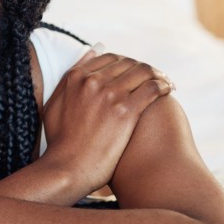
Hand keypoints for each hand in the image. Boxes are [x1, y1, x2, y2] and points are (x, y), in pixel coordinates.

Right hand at [41, 46, 173, 193]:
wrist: (68, 168)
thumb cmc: (61, 142)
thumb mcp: (54, 105)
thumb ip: (68, 80)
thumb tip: (89, 54)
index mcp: (75, 78)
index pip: (108, 58)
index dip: (125, 62)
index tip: (134, 70)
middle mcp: (92, 81)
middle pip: (127, 63)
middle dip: (143, 68)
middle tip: (156, 76)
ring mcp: (109, 95)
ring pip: (143, 71)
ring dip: (158, 74)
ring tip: (166, 82)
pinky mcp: (125, 111)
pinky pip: (152, 88)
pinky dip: (163, 85)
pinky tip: (168, 90)